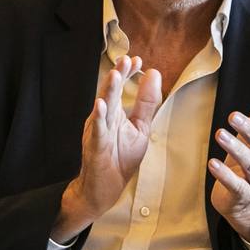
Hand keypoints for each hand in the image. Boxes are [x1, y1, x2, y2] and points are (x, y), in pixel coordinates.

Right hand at [56, 56, 163, 237]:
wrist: (104, 189)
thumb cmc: (120, 158)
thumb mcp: (140, 128)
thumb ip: (146, 103)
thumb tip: (154, 74)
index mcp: (114, 113)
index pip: (120, 88)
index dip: (127, 73)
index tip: (138, 60)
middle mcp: (104, 119)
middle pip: (111, 93)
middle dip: (118, 76)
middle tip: (126, 60)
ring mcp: (97, 132)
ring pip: (103, 109)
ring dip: (108, 92)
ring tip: (115, 75)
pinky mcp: (95, 147)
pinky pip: (96, 132)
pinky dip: (98, 118)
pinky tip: (100, 105)